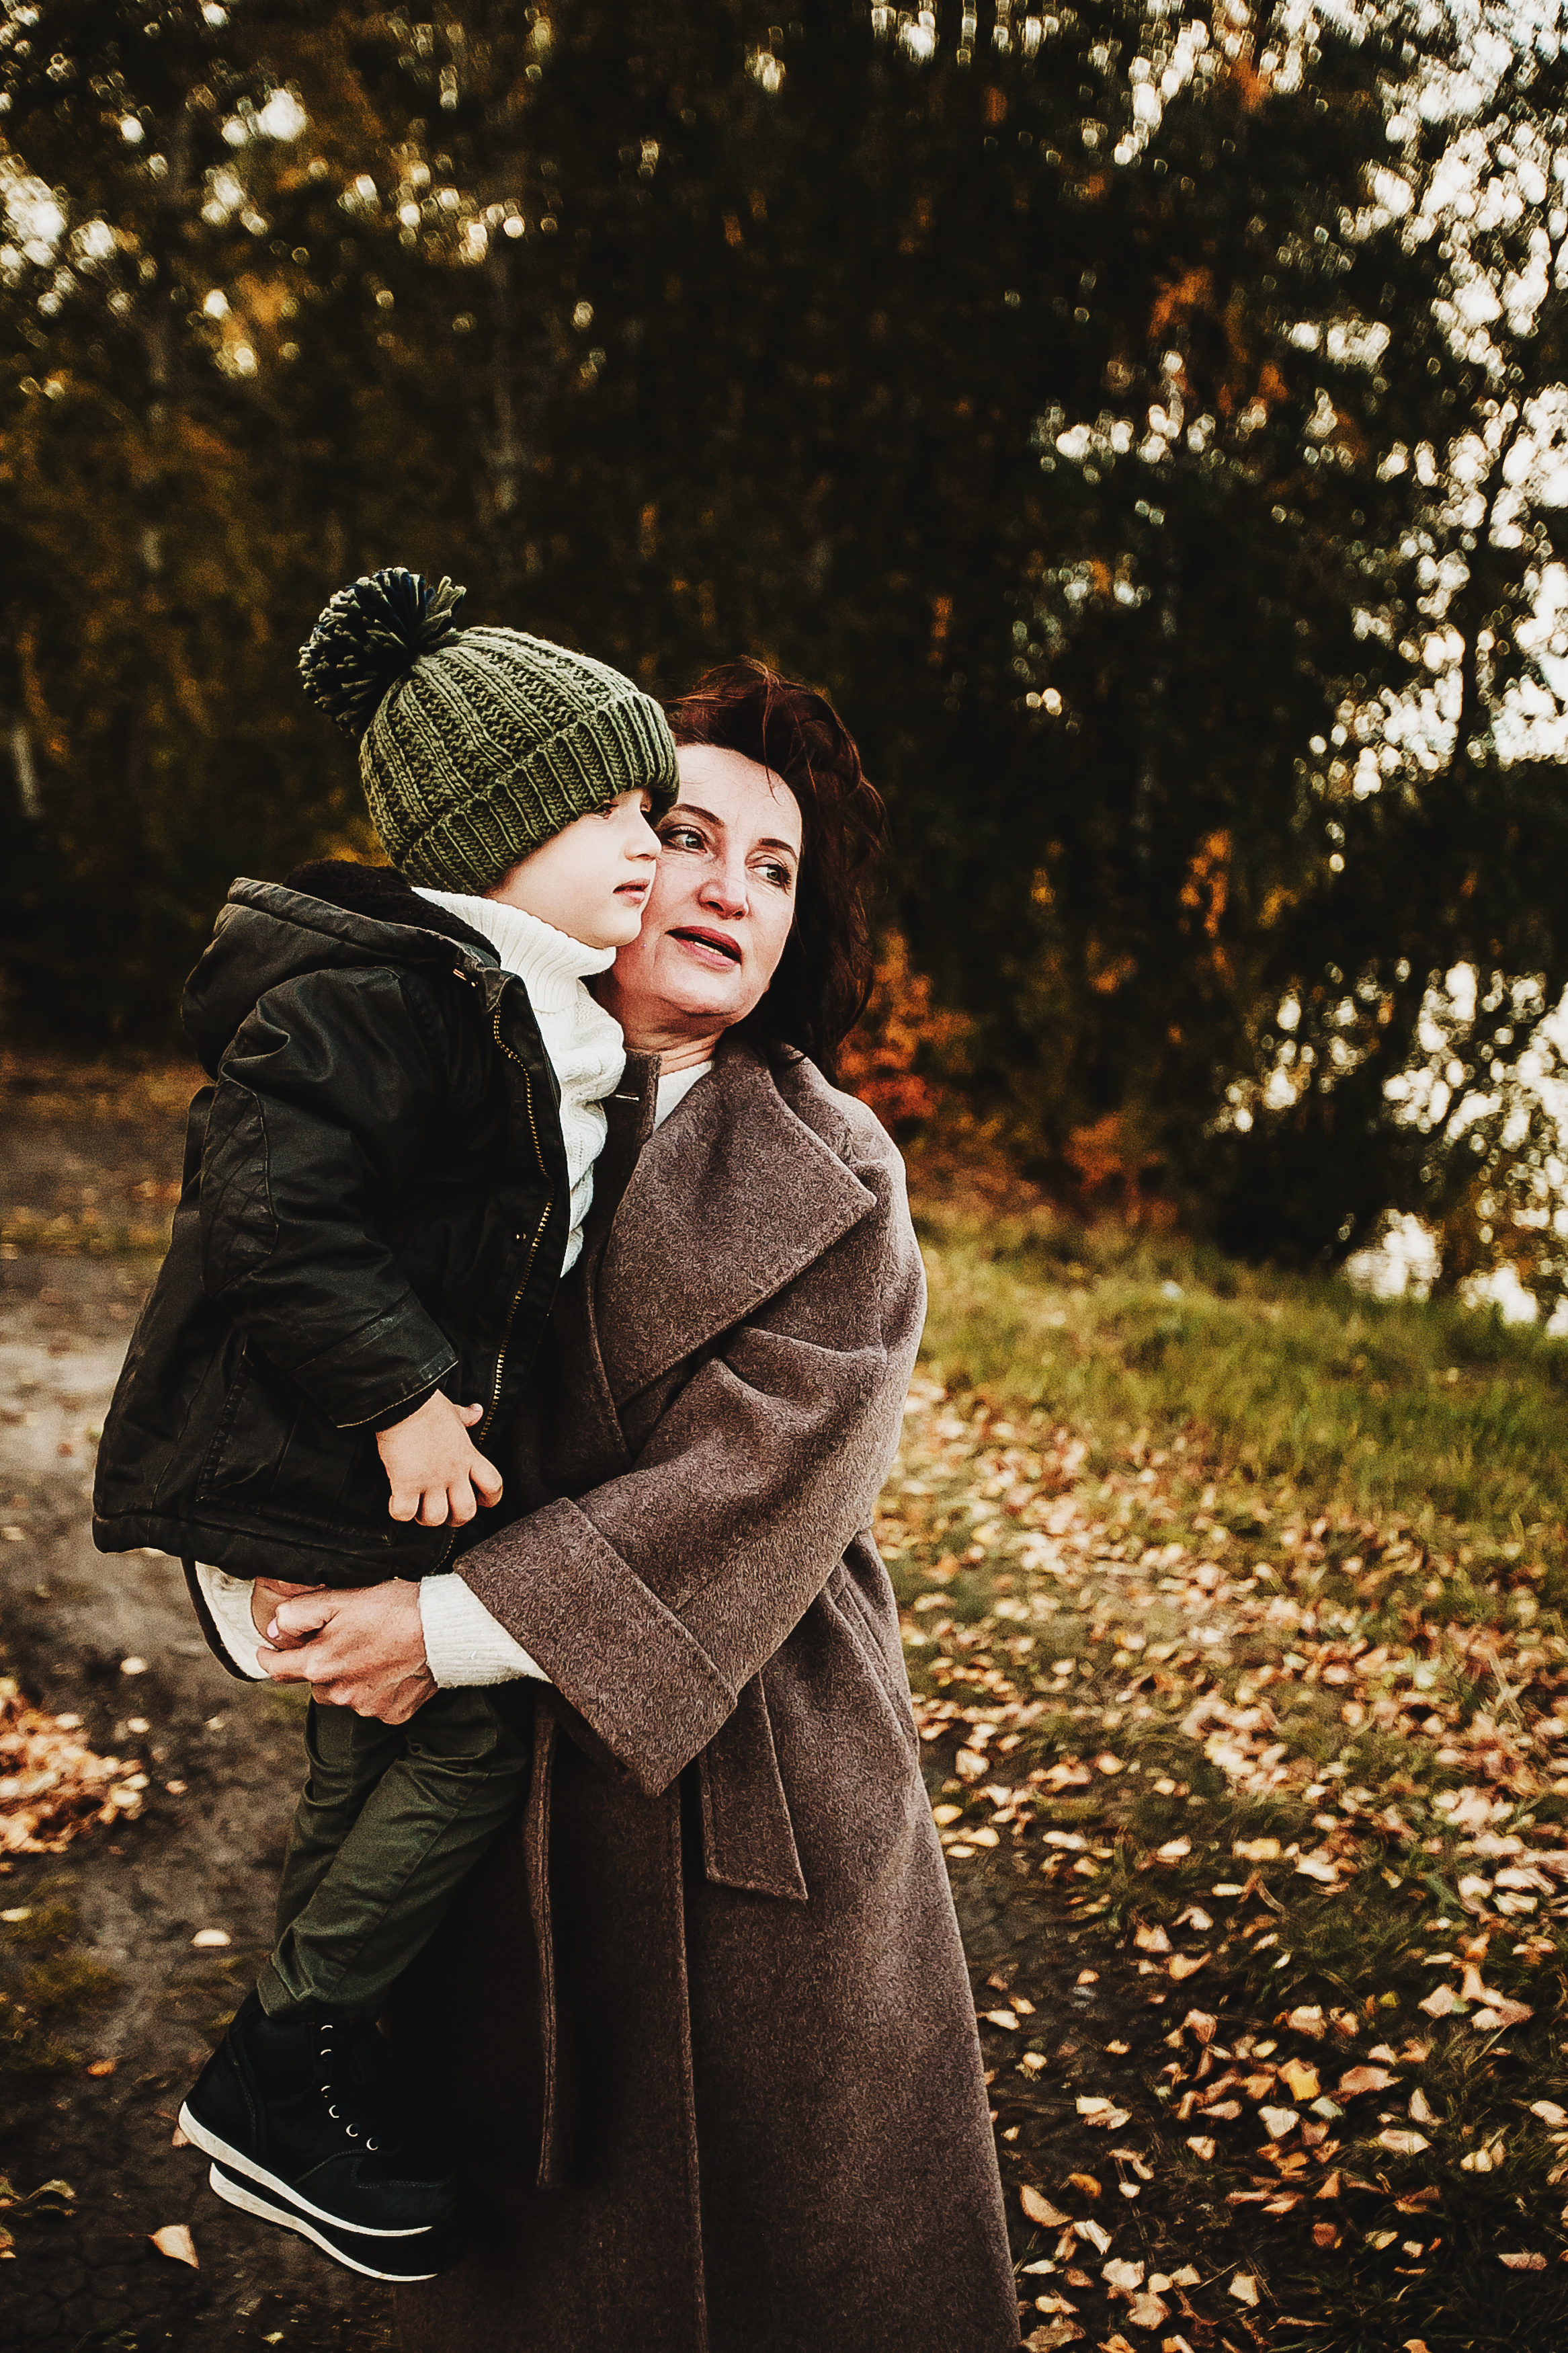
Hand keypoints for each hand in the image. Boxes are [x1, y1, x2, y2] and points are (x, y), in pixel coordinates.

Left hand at [260, 1580, 433, 1723]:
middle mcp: (339, 1694)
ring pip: (343, 1694)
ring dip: (347, 1678)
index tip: (266, 1651)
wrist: (446, 1630)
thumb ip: (298, 1614)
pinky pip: (372, 1704)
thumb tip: (274, 1631)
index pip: (277, 1670)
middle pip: (313, 1682)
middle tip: (340, 1639)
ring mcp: (367, 1708)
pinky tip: (391, 1668)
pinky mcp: (392, 1714)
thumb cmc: (394, 1608)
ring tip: (371, 1651)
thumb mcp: (341, 1598)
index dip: (266, 1658)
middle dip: (318, 1664)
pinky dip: (375, 1689)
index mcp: (320, 1665)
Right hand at [376, 1392, 502, 1528]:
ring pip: (436, 1518)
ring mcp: (430, 1479)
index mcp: (468, 1456)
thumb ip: (466, 1416)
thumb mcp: (452, 1412)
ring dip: (425, 1518)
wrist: (404, 1400)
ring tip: (417, 1507)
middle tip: (443, 1511)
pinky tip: (395, 1501)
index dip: (490, 1498)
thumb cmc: (427, 1405)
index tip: (480, 1500)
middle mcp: (453, 1471)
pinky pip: (404, 1513)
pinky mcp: (405, 1482)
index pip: (494, 1485)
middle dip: (455, 1518)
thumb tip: (477, 1411)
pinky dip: (398, 1512)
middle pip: (466, 1512)